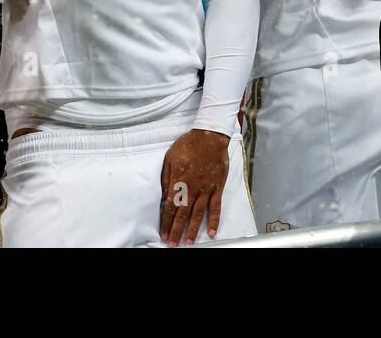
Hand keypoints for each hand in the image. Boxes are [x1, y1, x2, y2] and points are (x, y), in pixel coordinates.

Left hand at [159, 128, 230, 245]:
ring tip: (189, 242)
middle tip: (172, 244)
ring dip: (193, 229)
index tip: (162, 234)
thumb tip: (164, 196)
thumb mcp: (170, 158)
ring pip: (198, 213)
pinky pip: (216, 207)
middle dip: (176, 230)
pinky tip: (212, 232)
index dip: (166, 221)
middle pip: (183, 213)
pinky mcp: (218, 187)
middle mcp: (193, 187)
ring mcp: (206, 189)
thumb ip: (167, 178)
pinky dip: (214, 220)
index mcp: (179, 180)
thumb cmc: (189, 145)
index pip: (170, 206)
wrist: (210, 136)